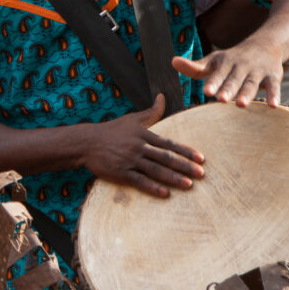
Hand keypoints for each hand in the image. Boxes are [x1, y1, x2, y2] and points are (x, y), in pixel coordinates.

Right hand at [85, 94, 204, 197]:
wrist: (86, 143)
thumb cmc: (111, 131)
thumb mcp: (132, 119)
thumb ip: (151, 111)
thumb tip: (162, 96)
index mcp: (144, 135)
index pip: (169, 144)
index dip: (186, 151)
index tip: (201, 159)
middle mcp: (139, 147)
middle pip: (166, 158)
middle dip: (185, 166)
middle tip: (201, 174)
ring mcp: (130, 160)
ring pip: (156, 170)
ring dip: (174, 178)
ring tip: (189, 185)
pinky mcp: (120, 172)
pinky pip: (139, 181)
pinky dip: (153, 187)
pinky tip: (165, 193)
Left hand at [172, 36, 283, 106]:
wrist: (266, 44)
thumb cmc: (232, 58)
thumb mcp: (214, 60)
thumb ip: (195, 67)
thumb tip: (172, 61)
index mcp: (225, 63)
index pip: (217, 73)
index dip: (212, 82)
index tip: (206, 91)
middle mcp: (241, 66)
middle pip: (234, 79)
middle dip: (227, 88)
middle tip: (220, 99)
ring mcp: (257, 71)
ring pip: (251, 83)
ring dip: (247, 93)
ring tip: (240, 104)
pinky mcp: (273, 76)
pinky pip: (274, 86)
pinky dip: (274, 95)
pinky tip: (273, 106)